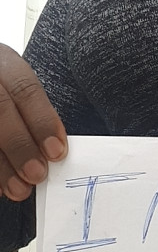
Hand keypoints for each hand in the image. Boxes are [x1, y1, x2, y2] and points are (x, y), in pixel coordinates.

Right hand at [0, 44, 67, 200]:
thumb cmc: (4, 93)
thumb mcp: (14, 87)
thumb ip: (29, 113)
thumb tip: (52, 152)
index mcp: (2, 61)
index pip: (24, 88)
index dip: (42, 121)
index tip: (56, 151)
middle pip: (0, 108)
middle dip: (20, 145)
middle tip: (36, 174)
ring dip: (0, 165)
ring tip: (18, 189)